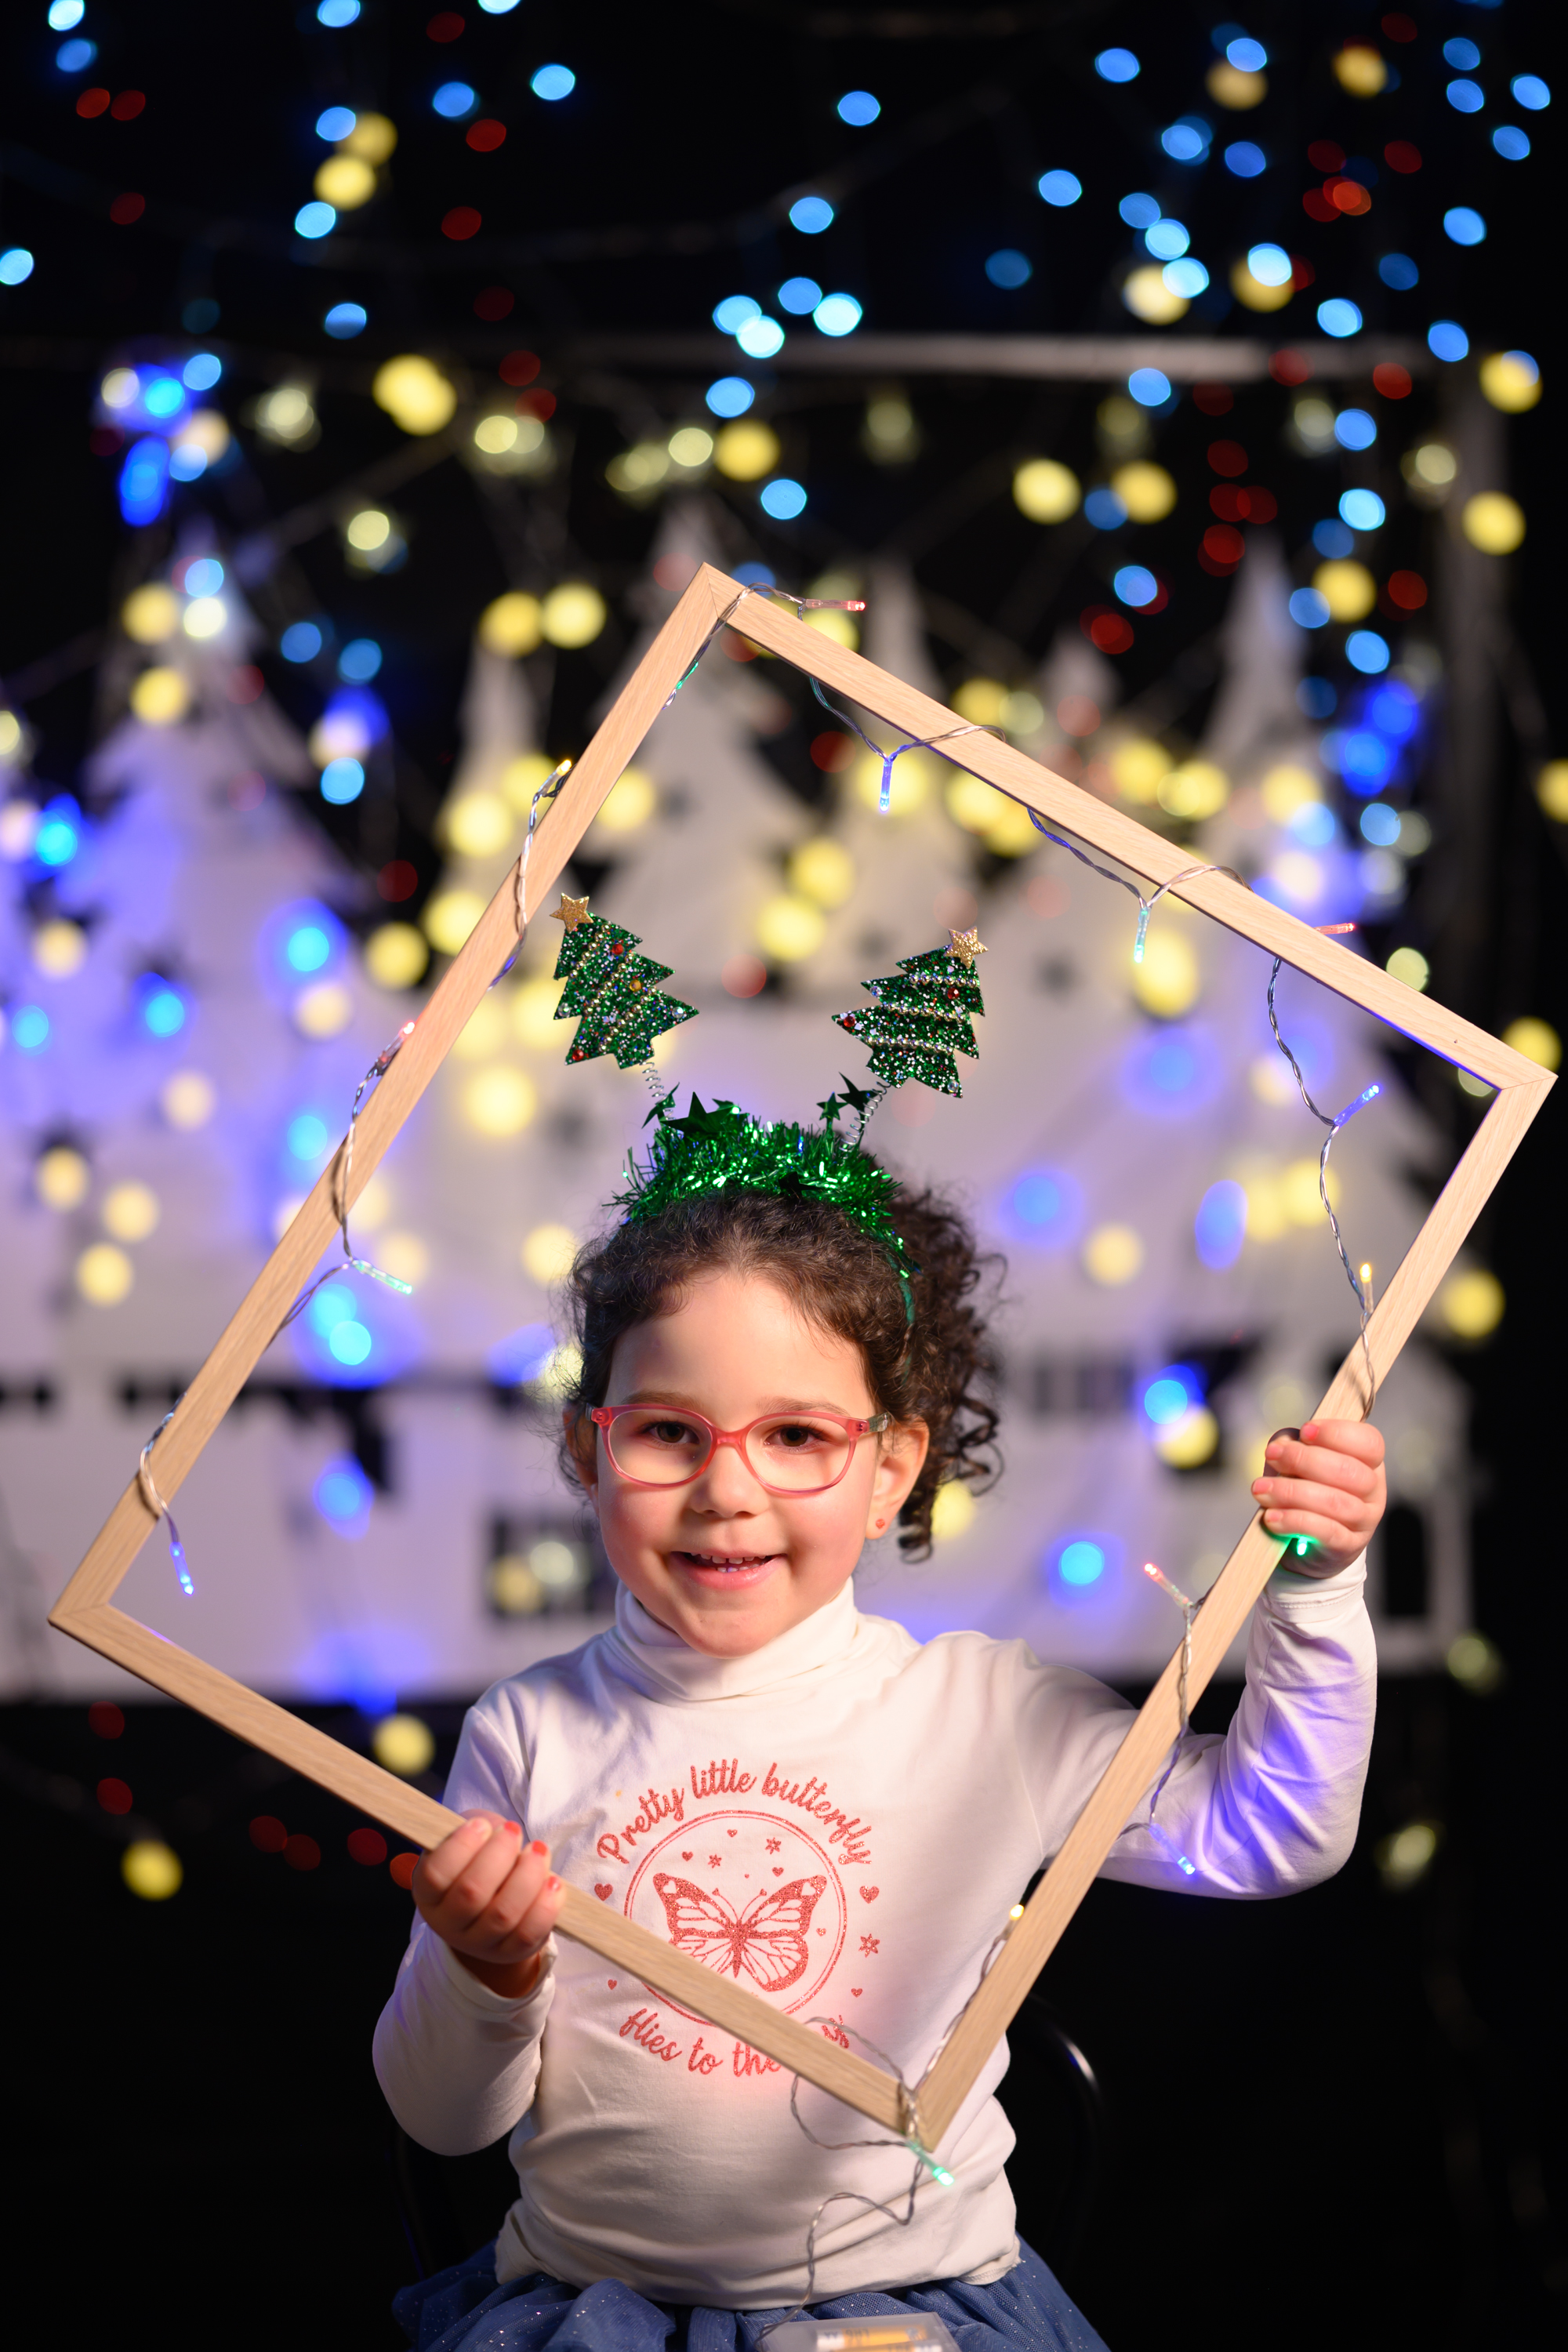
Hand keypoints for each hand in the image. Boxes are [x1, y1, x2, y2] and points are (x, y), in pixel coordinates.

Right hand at [411, 1811, 564, 1997]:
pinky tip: (553, 1882)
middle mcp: (448, 1923)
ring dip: (527, 1877)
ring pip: (503, 1915)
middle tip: (514, 1830)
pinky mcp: (509, 1952)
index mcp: (429, 1893)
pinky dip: (545, 1906)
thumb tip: (501, 1831)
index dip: (461, 1846)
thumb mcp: (466, 1840)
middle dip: (499, 1855)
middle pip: (471, 1894)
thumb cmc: (477, 1859)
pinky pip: (527, 1935)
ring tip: (539, 1851)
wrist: (491, 1902)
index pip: (435, 1874)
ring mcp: (478, 1943)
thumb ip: (477, 1830)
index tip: (482, 1824)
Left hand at [1250, 1420, 1385, 1577]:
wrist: (1308, 1546)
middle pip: (1349, 1471)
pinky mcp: (1347, 1546)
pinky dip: (1294, 1521)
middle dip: (1304, 1459)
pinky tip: (1272, 1517)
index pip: (1370, 1443)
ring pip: (1334, 1502)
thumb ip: (1292, 1446)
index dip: (1338, 1433)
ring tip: (1260, 1490)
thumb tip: (1282, 1445)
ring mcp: (1363, 1521)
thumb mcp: (1298, 1464)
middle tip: (1272, 1455)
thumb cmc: (1305, 1494)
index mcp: (1369, 1464)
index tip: (1305, 1430)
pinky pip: (1325, 1531)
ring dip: (1291, 1492)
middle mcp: (1373, 1491)